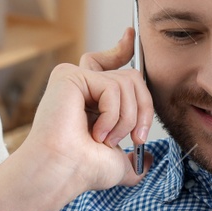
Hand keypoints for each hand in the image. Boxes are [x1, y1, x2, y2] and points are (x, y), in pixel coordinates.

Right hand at [0, 37, 154, 210]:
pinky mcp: (69, 76)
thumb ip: (134, 160)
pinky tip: (96, 133)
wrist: (63, 172)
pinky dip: (113, 115)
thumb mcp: (118, 163)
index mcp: (89, 99)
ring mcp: (74, 78)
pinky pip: (112, 87)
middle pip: (131, 77)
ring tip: (107, 140)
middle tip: (137, 138)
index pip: (108, 63)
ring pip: (127, 83)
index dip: (123, 49)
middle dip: (143, 109)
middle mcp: (80, 84)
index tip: (131, 37)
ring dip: (126, 119)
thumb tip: (148, 161)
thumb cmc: (83, 170)